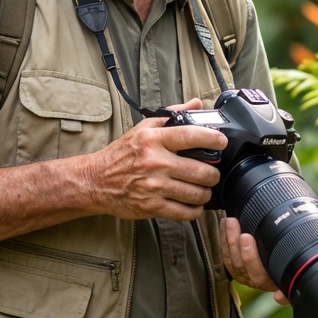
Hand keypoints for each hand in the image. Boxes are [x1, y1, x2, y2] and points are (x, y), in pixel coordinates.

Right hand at [85, 99, 226, 221]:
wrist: (96, 180)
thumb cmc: (121, 154)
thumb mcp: (143, 128)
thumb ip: (172, 115)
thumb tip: (196, 105)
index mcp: (153, 140)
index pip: (190, 135)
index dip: (213, 138)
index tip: (222, 141)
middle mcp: (154, 162)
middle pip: (200, 170)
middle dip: (213, 173)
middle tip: (212, 172)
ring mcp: (154, 186)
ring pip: (196, 193)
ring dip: (206, 192)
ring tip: (203, 188)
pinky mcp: (152, 207)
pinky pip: (185, 212)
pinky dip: (195, 209)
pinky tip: (193, 203)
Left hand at [220, 200, 317, 299]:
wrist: (273, 229)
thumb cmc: (294, 232)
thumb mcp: (311, 223)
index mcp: (289, 275)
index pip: (290, 290)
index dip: (285, 296)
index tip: (279, 296)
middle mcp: (270, 280)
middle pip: (257, 276)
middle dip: (249, 257)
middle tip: (246, 236)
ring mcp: (252, 275)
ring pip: (238, 267)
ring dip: (232, 245)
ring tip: (232, 223)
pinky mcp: (238, 266)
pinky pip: (227, 259)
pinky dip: (225, 242)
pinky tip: (226, 225)